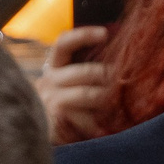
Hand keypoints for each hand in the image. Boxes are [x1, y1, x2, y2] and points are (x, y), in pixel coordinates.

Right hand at [38, 26, 111, 146]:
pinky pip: (85, 119)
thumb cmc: (64, 101)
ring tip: (119, 102)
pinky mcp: (58, 120)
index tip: (104, 33)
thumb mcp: (68, 80)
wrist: (39, 130)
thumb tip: (118, 54)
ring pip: (87, 94)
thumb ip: (84, 69)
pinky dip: (99, 124)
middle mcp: (50, 80)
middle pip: (84, 72)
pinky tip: (107, 128)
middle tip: (124, 80)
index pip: (63, 43)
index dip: (83, 35)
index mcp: (54, 65)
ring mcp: (52, 100)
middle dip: (107, 75)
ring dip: (107, 98)